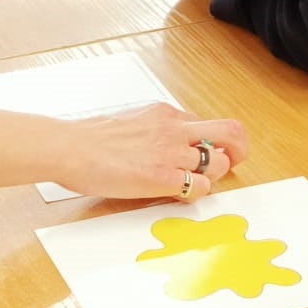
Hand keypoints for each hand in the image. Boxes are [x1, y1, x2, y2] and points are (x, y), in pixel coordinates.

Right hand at [60, 105, 247, 200]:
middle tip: (231, 165)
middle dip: (238, 150)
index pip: (204, 124)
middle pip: (229, 132)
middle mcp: (173, 128)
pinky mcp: (163, 177)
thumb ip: (153, 129)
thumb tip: (161, 143)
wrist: (69, 148)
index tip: (208, 153)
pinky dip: (196, 194)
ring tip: (193, 184)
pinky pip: (201, 188)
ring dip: (212, 177)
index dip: (210, 142)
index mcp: (163, 113)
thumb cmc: (89, 139)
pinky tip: (178, 194)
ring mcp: (170, 152)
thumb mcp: (129, 121)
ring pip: (218, 164)